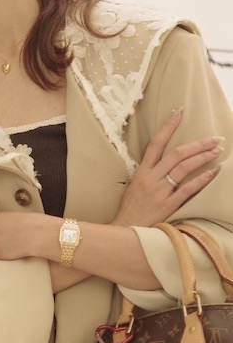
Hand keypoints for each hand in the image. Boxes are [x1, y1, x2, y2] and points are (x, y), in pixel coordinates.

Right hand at [112, 109, 223, 226]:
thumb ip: (148, 173)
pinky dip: (201, 180)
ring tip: (217, 151)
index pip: (156, 143)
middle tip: (216, 138)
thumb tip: (163, 162)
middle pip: (177, 154)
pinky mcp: (168, 205)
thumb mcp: (134, 185)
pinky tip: (213, 172)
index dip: (168, 127)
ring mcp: (160, 191)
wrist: (125, 230)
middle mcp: (151, 178)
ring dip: (203, 157)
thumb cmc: (130, 209)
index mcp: (142, 171)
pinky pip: (187, 189)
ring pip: (184, 168)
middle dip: (198, 144)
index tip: (179, 113)